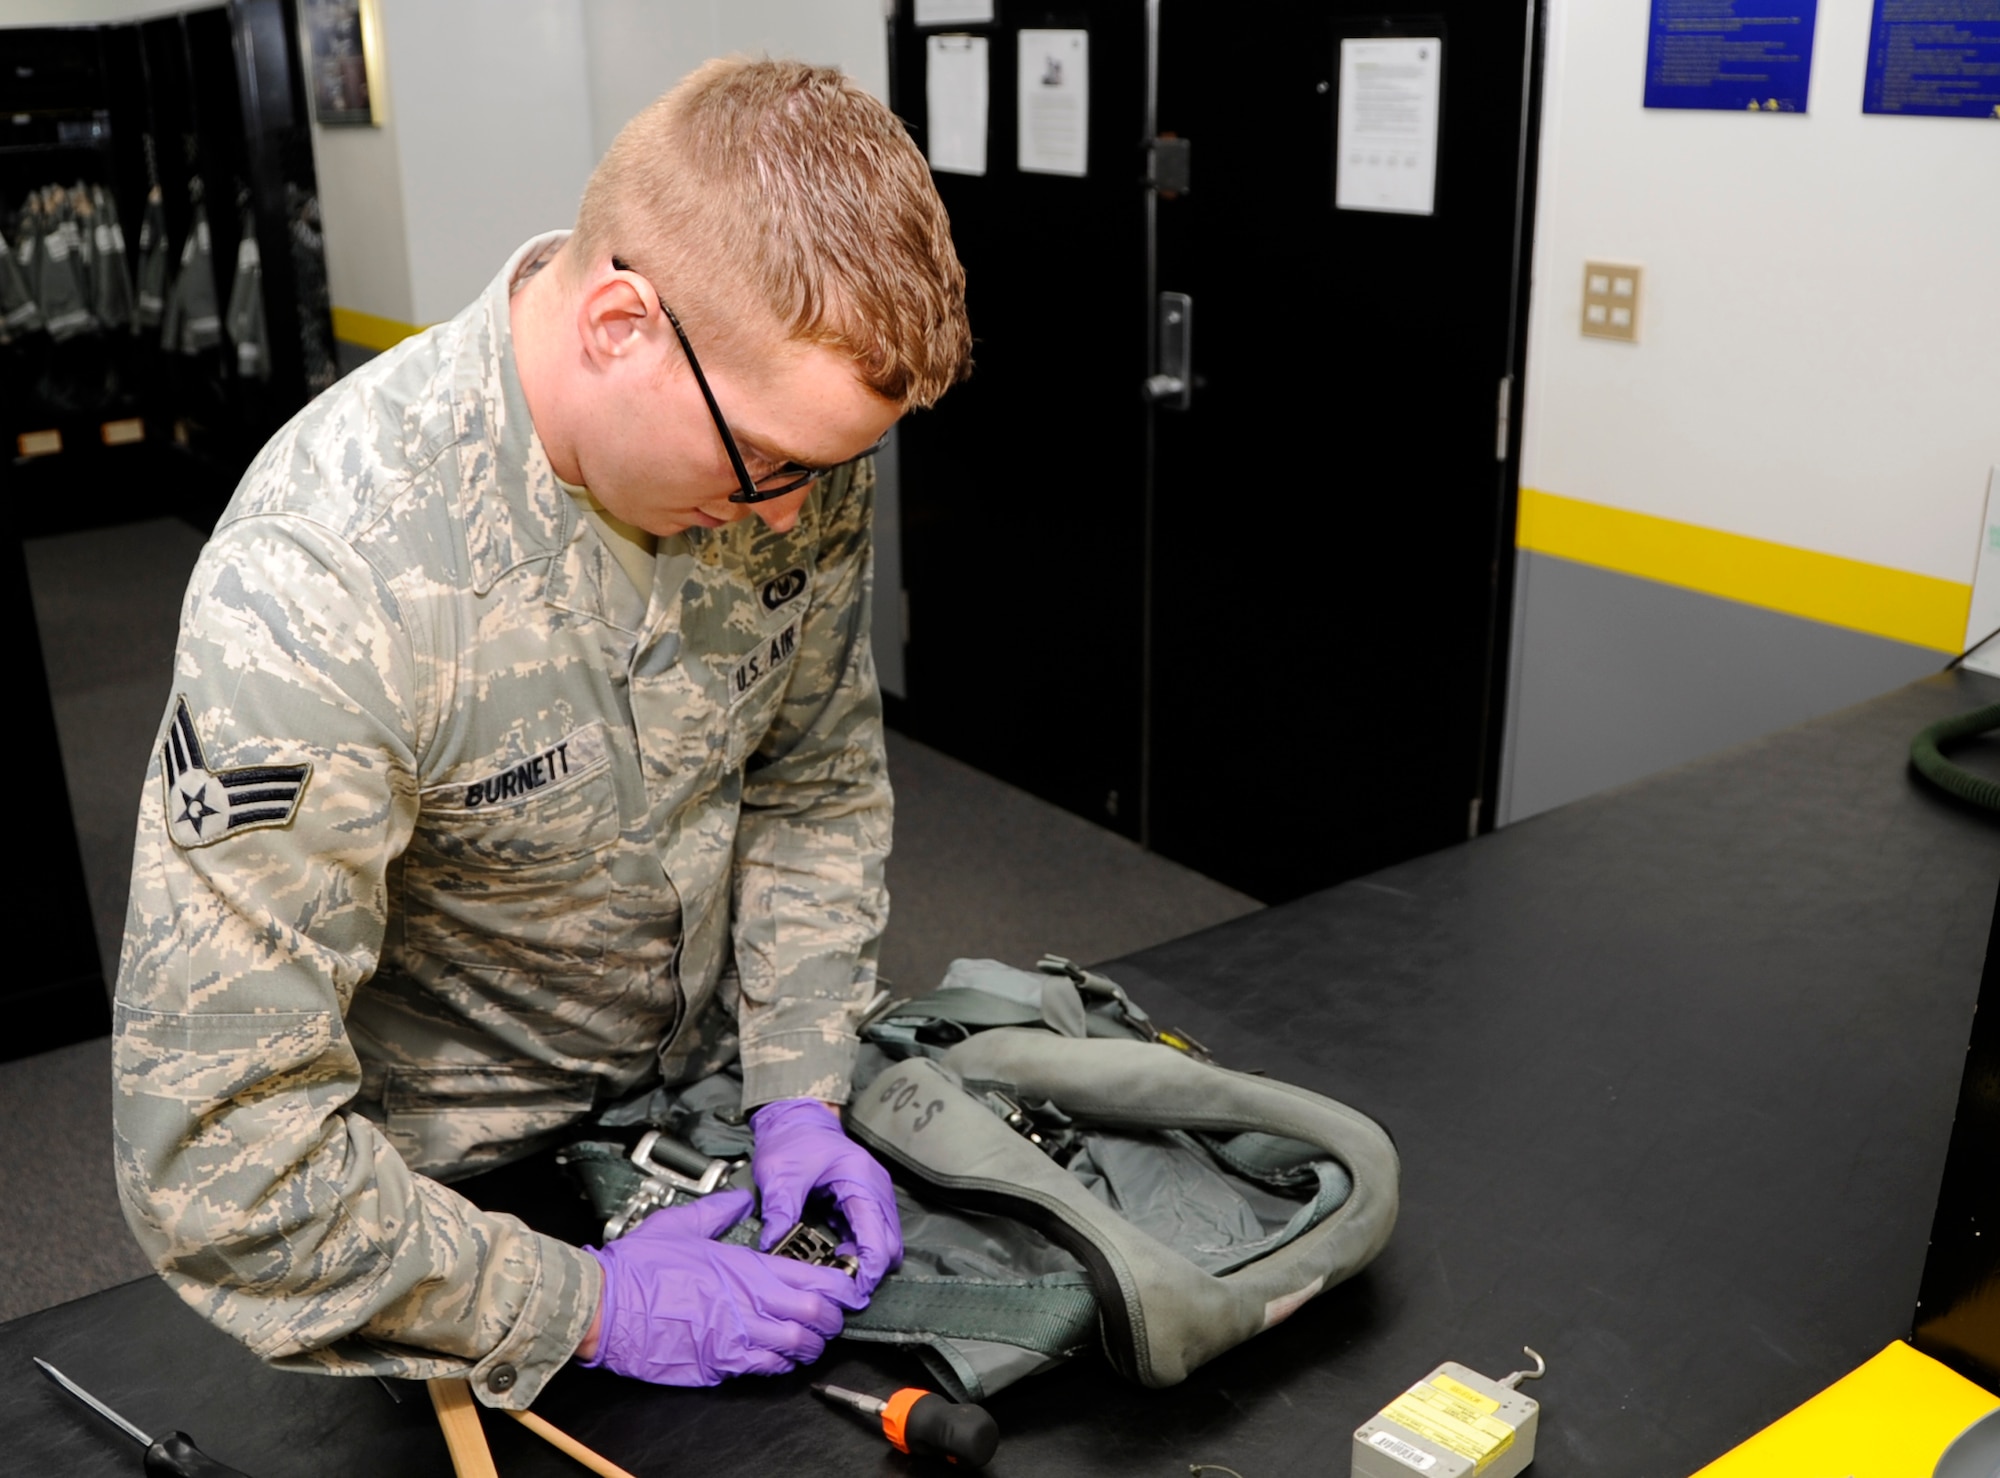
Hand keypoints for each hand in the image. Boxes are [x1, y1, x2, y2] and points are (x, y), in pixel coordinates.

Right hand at [579, 1188, 862, 1384]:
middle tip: (833, 1316)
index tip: (848, 1287)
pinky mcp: (720, 1364)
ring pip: (797, 1348)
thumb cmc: (639, 1268)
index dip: (840, 1287)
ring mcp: (737, 1338)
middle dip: (833, 1320)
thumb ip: (719, 1210)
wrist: (606, 1307)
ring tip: (809, 1339)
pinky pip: (766, 1370)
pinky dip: (780, 1365)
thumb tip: (739, 1200)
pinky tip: (777, 1356)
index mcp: (747, 1268)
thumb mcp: (682, 1224)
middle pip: (817, 1317)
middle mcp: (750, 1304)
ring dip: (810, 1345)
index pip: (815, 1279)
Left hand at [751, 1098, 902, 1294]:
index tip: (853, 1292)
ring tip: (834, 1272)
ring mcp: (873, 1196)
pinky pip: (871, 1235)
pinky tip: (834, 1255)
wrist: (797, 1120)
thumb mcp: (779, 1174)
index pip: (877, 1236)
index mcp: (861, 1180)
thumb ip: (779, 1210)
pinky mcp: (865, 1202)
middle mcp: (876, 1190)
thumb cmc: (793, 1140)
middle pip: (890, 1245)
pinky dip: (858, 1250)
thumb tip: (771, 1245)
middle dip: (870, 1270)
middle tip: (841, 1288)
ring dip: (864, 1261)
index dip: (869, 1269)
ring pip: (884, 1242)